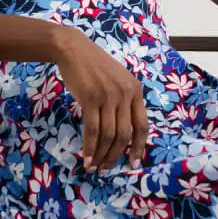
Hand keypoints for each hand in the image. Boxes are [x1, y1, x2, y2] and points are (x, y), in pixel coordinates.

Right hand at [54, 26, 148, 171]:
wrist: (74, 49)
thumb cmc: (95, 66)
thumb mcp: (118, 80)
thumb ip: (124, 100)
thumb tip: (124, 130)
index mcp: (136, 91)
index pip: (142, 125)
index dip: (139, 147)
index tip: (134, 163)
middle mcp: (125, 94)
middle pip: (125, 134)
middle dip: (117, 156)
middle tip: (107, 169)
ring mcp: (108, 96)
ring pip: (108, 135)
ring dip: (101, 155)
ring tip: (95, 167)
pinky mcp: (91, 98)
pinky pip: (92, 129)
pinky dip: (90, 147)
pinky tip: (87, 157)